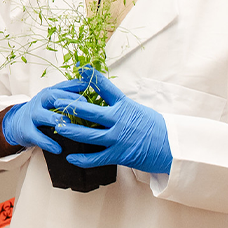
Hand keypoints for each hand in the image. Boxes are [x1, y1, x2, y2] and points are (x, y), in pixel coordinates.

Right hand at [2, 79, 88, 154]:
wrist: (17, 123)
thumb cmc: (41, 110)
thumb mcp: (52, 99)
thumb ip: (67, 92)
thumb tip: (86, 84)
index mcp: (48, 93)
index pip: (61, 87)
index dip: (74, 89)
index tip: (88, 94)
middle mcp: (39, 102)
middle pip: (50, 96)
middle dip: (66, 100)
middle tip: (82, 106)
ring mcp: (31, 116)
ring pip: (41, 115)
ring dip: (55, 118)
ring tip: (67, 123)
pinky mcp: (27, 131)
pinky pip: (37, 136)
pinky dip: (48, 143)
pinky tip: (59, 149)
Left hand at [53, 67, 172, 173]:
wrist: (172, 147)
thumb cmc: (156, 127)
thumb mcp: (139, 109)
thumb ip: (121, 106)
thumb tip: (107, 98)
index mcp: (125, 105)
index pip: (106, 87)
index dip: (91, 77)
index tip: (79, 69)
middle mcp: (119, 120)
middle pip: (90, 111)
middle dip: (70, 105)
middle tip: (55, 100)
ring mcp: (118, 138)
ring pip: (88, 134)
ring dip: (71, 130)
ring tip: (57, 126)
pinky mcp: (119, 155)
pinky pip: (96, 158)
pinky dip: (82, 158)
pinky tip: (70, 156)